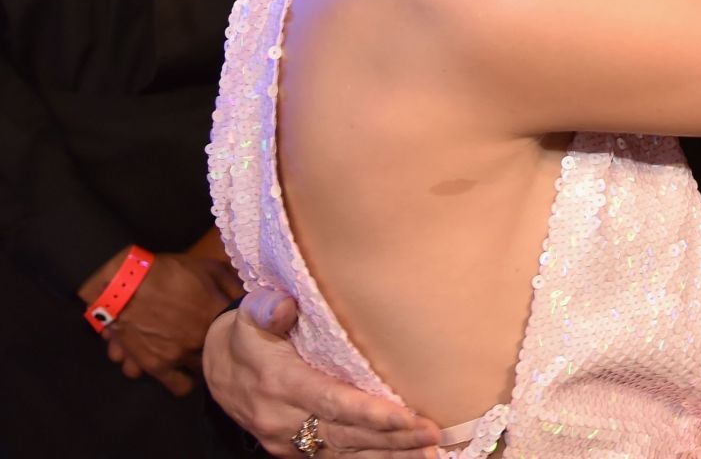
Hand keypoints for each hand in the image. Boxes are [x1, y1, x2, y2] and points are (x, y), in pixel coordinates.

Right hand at [92, 249, 241, 394]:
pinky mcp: (157, 367)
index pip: (246, 331)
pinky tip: (179, 368)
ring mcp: (181, 356)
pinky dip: (179, 379)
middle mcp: (203, 339)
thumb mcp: (209, 268)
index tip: (241, 330)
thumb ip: (233, 284)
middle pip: (224, 355)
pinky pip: (177, 387)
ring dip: (203, 364)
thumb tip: (253, 297)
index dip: (243, 331)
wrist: (123, 286)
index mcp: (219, 314)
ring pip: (204, 372)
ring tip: (199, 355)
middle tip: (219, 343)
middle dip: (223, 349)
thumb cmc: (169, 272)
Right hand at [203, 289, 442, 457]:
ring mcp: (288, 441)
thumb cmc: (247, 336)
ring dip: (388, 455)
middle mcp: (284, 419)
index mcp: (280, 383)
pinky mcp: (295, 451)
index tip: (406, 416)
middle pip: (345, 434)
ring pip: (344, 453)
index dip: (369, 412)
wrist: (219, 370)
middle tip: (432, 435)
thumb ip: (267, 309)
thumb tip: (284, 306)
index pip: (330, 402)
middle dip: (391, 438)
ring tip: (428, 454)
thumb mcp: (249, 316)